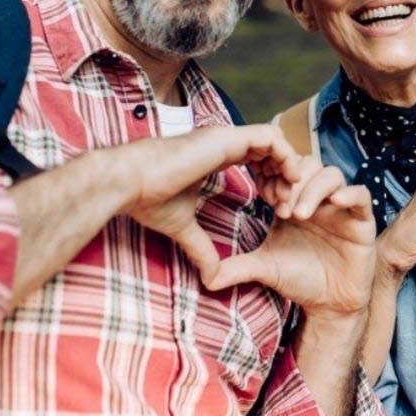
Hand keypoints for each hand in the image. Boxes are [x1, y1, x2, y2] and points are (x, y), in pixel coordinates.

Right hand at [119, 124, 300, 282]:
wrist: (129, 183)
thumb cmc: (147, 199)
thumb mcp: (183, 227)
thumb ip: (201, 248)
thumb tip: (211, 278)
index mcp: (215, 156)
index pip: (257, 158)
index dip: (271, 180)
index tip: (273, 207)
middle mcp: (223, 142)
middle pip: (270, 149)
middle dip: (283, 176)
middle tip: (284, 206)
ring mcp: (225, 137)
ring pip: (275, 140)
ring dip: (287, 167)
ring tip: (286, 196)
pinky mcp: (226, 137)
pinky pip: (270, 137)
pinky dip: (285, 156)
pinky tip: (286, 180)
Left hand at [209, 157, 376, 318]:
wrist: (328, 304)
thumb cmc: (299, 279)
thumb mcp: (265, 267)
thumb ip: (237, 266)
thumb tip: (205, 277)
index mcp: (295, 201)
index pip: (286, 170)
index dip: (276, 176)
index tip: (264, 198)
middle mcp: (319, 199)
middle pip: (309, 165)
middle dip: (293, 181)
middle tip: (282, 207)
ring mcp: (341, 208)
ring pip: (333, 174)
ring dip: (314, 189)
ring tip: (301, 214)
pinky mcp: (362, 220)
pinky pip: (361, 195)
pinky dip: (348, 194)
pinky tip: (334, 206)